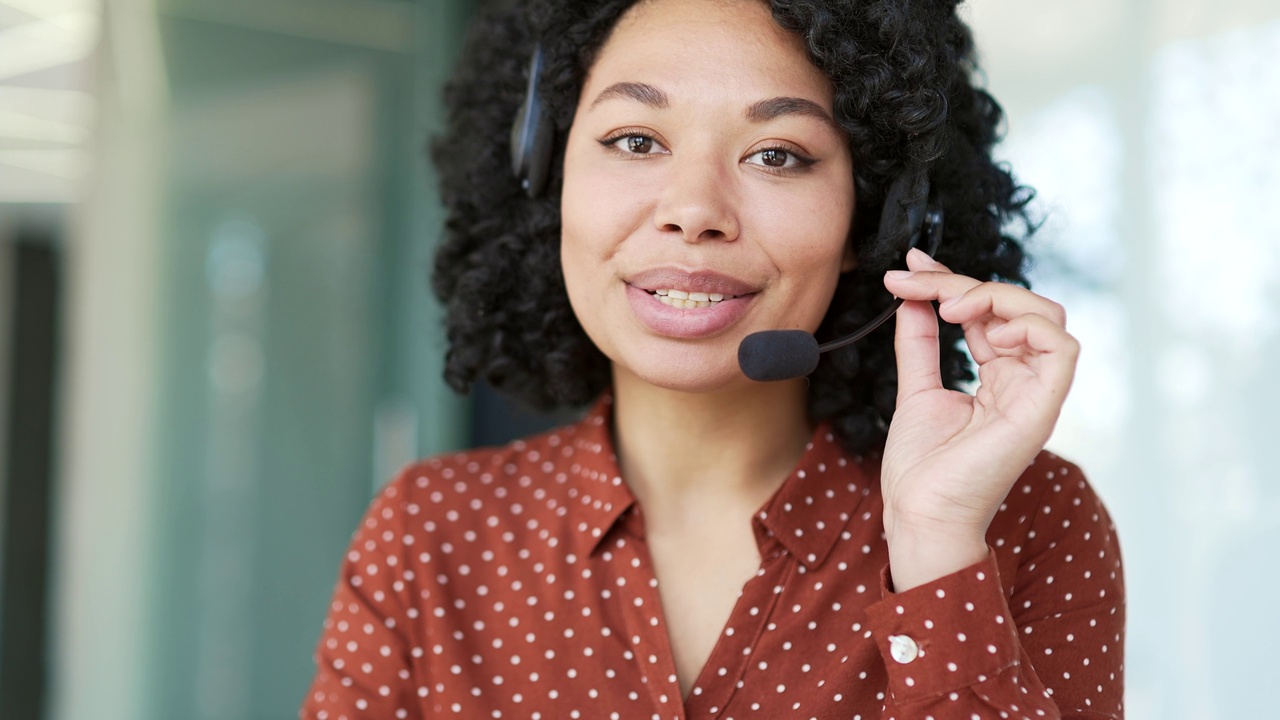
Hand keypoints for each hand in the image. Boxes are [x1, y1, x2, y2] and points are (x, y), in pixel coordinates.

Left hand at [879, 248, 1078, 590]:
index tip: (909, 266)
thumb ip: (919, 342)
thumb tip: (912, 297)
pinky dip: (1027, 326)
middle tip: (917, 282)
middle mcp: (1023, 381)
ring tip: (949, 309)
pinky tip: (982, 333)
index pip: (988, 311)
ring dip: (995, 297)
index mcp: (999, 377)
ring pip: (1046, 315)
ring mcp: (1036, 393)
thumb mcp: (916, 388)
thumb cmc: (921, 467)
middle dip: (964, 282)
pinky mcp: (1042, 409)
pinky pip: (1063, 349)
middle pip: (1017, 305)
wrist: (920, 512)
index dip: (952, 280)